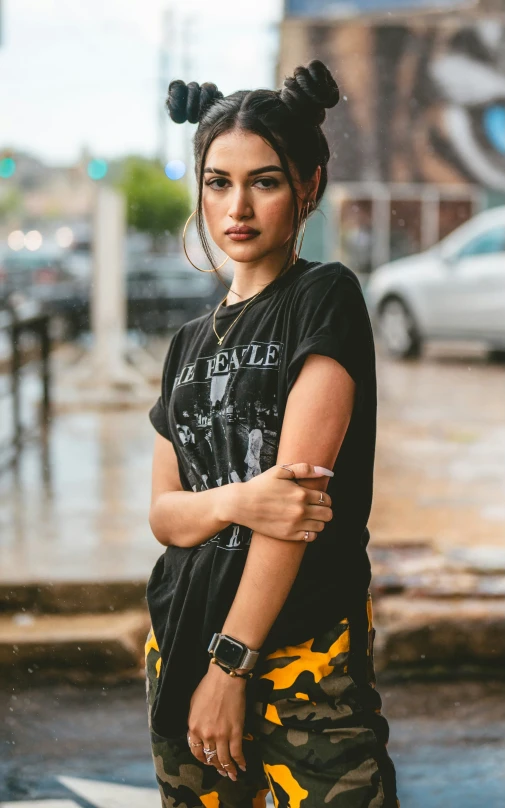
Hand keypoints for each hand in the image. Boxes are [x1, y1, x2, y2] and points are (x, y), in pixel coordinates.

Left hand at [187, 662, 246, 781]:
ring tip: (232, 775)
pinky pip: (237, 752)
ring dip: (229, 769)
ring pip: (224, 759)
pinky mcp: (236, 732)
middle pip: (211, 757)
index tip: (208, 761)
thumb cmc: (208, 687)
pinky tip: (243, 766)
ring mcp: (221, 735)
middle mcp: (206, 735)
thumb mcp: (193, 705)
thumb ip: (195, 722)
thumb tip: (198, 733)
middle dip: (216, 766)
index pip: (196, 751)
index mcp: (194, 728)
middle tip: (222, 772)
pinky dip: (240, 761)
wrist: (225, 679)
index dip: (203, 759)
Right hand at [225, 462, 333, 542]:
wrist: (241, 504)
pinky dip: (310, 532)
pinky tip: (303, 526)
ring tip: (309, 517)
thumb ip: (304, 469)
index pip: (326, 499)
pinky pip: (310, 537)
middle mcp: (301, 510)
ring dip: (318, 521)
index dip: (325, 498)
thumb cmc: (260, 486)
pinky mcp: (288, 535)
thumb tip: (326, 471)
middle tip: (316, 508)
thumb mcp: (280, 471)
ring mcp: (295, 524)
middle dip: (325, 510)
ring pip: (321, 526)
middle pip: (328, 514)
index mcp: (301, 494)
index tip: (318, 498)